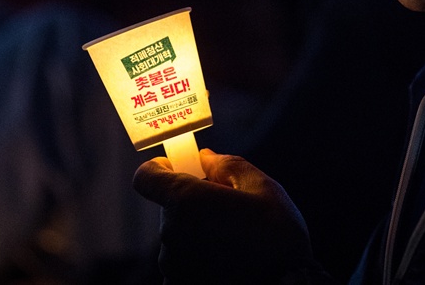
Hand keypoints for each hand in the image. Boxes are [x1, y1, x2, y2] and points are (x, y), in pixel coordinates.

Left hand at [133, 148, 318, 283]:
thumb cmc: (278, 238)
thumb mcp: (261, 187)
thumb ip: (227, 165)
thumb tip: (205, 158)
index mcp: (186, 200)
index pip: (146, 177)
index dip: (159, 169)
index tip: (178, 170)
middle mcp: (171, 233)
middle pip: (169, 208)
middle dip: (193, 205)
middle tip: (227, 212)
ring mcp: (173, 264)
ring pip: (177, 237)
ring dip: (196, 235)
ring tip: (234, 243)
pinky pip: (182, 264)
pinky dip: (198, 260)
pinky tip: (227, 263)